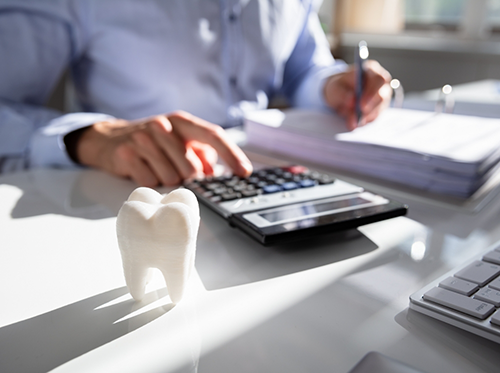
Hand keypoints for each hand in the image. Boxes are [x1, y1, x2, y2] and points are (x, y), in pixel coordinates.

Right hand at [75, 111, 252, 186]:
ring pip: (171, 178)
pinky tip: (143, 170)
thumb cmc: (152, 142)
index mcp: (181, 121)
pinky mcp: (126, 154)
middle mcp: (163, 126)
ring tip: (156, 167)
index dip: (232, 155)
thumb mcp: (178, 140)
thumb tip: (213, 172)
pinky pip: (150, 182)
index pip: (213, 135)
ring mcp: (143, 139)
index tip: (245, 172)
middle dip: (188, 178)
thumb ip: (200, 153)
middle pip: (191, 168)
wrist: (109, 139)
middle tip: (175, 170)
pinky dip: (150, 182)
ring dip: (167, 180)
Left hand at [324, 60, 391, 129]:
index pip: (379, 80)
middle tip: (358, 118)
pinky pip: (375, 117)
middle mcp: (381, 83)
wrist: (339, 94)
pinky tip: (355, 122)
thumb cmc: (339, 86)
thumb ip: (342, 93)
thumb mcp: (334, 87)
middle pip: (382, 96)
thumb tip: (352, 101)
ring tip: (351, 122)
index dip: (372, 93)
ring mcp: (382, 96)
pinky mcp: (379, 108)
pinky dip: (365, 121)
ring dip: (365, 117)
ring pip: (379, 109)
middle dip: (370, 108)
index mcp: (371, 70)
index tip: (361, 105)